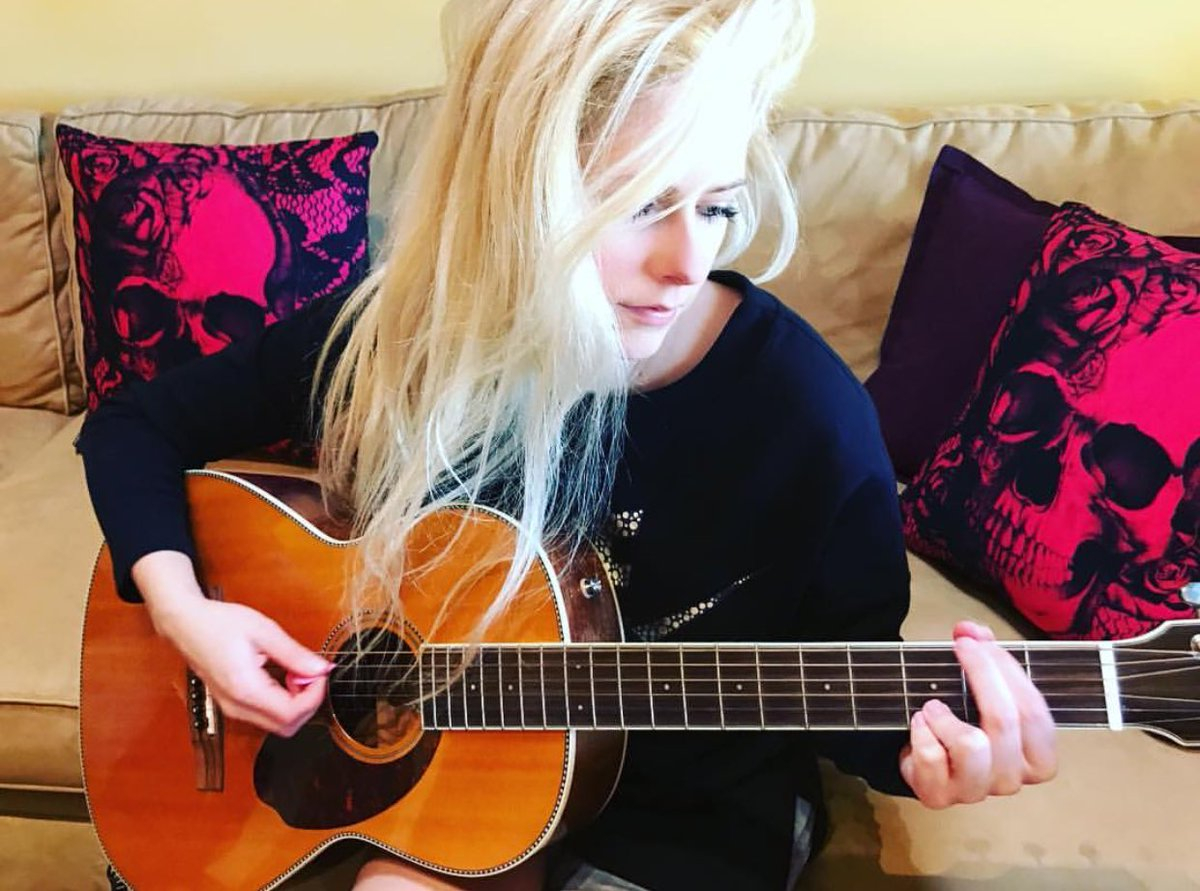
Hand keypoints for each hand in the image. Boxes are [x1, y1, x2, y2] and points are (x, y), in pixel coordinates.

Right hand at [153, 595, 332, 737]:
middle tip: (307, 673)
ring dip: (295, 703)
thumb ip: (295, 654)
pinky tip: (280, 676)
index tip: (318, 674)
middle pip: (286, 726)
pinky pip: (265, 716)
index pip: (291, 714)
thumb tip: (321, 669)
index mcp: (245, 689)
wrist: (186, 624)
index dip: (314, 697)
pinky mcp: (232, 705)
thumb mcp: (264, 631)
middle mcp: (237, 706)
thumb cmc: (219, 623)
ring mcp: (232, 709)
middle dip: (307, 703)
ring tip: (292, 672)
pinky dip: (281, 702)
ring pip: (277, 725)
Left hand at [898, 621, 1057, 807]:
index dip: (1007, 670)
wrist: (926, 759)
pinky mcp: (940, 796)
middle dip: (981, 675)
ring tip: (932, 705)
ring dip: (947, 716)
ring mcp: (976, 792)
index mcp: (1038, 759)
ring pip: (972, 746)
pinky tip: (919, 723)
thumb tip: (971, 630)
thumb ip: (983, 654)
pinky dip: (922, 733)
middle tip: (961, 648)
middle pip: (1005, 721)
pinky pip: (933, 758)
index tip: (979, 643)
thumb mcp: (982, 687)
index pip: (1034, 711)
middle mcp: (1012, 779)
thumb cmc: (964, 721)